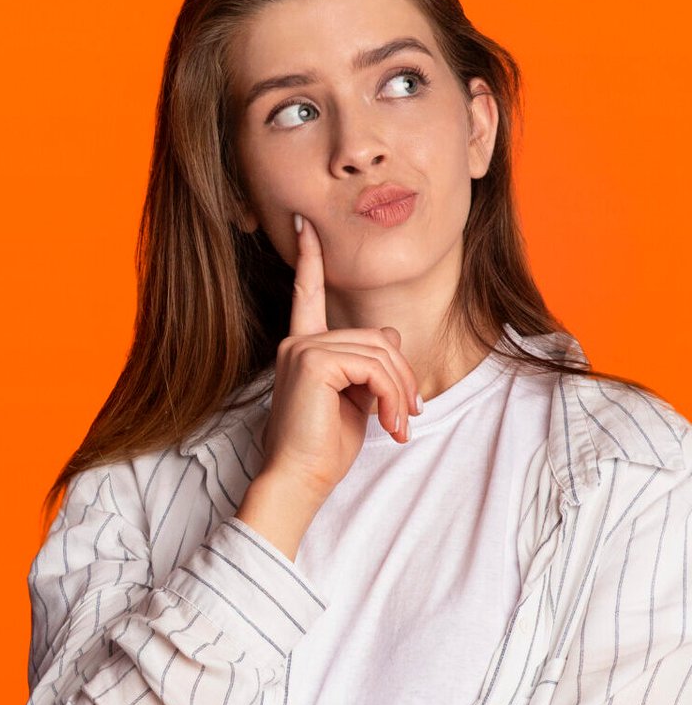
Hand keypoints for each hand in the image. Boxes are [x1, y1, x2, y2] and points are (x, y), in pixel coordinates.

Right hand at [257, 214, 422, 504]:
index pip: (306, 296)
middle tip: (407, 417)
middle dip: (401, 378)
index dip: (308, 259)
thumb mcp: (354, 400)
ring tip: (399, 424)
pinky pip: (373, 366)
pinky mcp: (313, 361)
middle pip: (375, 338)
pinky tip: (387, 423)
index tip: (304, 225)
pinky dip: (390, 395)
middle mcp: (297, 342)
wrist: (298, 480)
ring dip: (400, 391)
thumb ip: (368, 365)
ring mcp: (302, 349)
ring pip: (379, 352)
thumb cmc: (322, 449)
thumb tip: (389, 337)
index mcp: (302, 348)